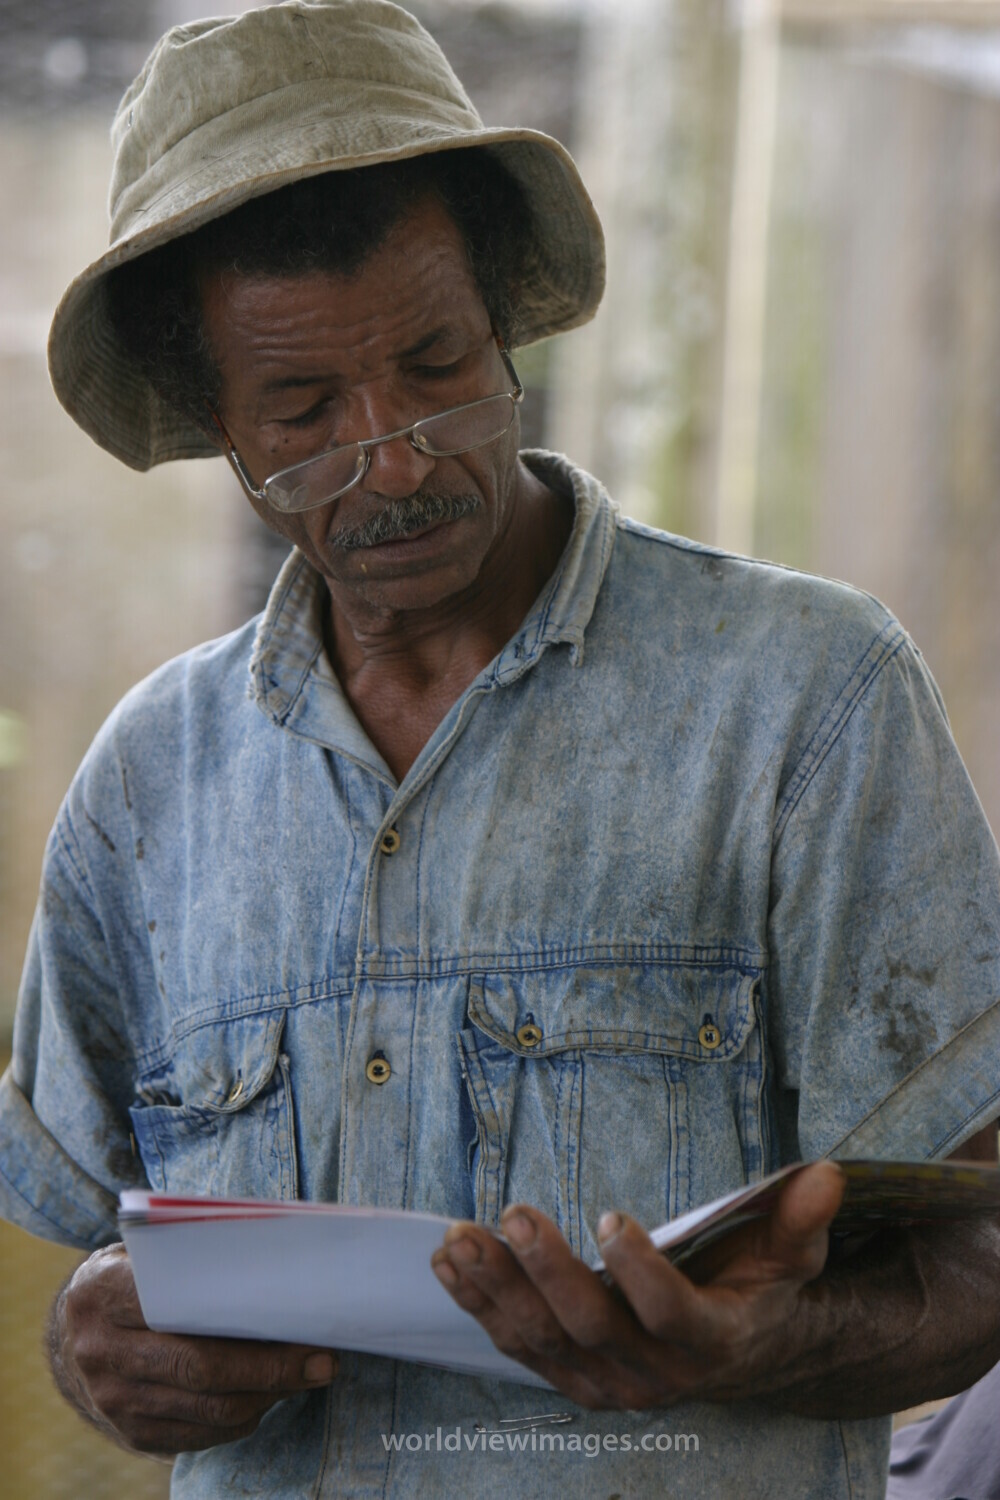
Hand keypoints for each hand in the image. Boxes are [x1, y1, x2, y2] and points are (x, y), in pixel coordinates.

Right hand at [50, 1243, 338, 1455]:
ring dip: (267, 1396)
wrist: (75, 1328)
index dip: (249, 1319)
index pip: (182, 1309)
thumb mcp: (152, 1252)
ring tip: (306, 1375)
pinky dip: (243, 1418)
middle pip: (201, 1369)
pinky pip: (199, 1436)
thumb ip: (199, 1255)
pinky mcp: (130, 1434)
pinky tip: (268, 1395)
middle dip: (273, 1369)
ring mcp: (113, 1399)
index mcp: (104, 1291)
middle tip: (324, 1361)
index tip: (305, 1321)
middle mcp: (100, 1350)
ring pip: (207, 1410)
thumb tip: (285, 1267)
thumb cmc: (138, 1276)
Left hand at [430, 1162, 844, 1409]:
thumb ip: (801, 1219)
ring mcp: (606, 1382)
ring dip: (497, 1290)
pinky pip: (518, 1347)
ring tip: (460, 1239)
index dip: (641, 1273)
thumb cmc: (761, 1288)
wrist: (740, 1356)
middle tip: (515, 1213)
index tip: (610, 1216)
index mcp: (711, 1341)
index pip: (671, 1315)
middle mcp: (654, 1374)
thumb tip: (827, 1173)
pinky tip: (451, 1264)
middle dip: (549, 1271)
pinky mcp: (571, 1378)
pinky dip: (481, 1306)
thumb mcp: (791, 1254)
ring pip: (543, 1342)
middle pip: (592, 1328)